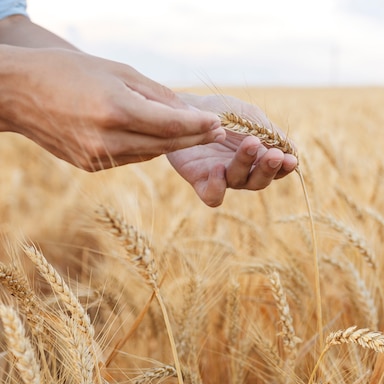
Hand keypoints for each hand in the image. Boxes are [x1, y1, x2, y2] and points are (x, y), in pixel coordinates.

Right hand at [0, 46, 225, 169]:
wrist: (16, 93)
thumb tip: (189, 112)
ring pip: (150, 154)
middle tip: (217, 132)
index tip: (218, 123)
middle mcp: (108, 139)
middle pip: (165, 145)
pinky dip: (148, 147)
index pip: (171, 126)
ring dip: (175, 145)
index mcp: (115, 110)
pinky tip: (161, 138)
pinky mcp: (91, 166)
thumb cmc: (68, 72)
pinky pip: (131, 157)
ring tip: (197, 134)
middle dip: (195, 138)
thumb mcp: (117, 71)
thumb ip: (156, 94)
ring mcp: (98, 156)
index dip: (198, 127)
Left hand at [167, 94, 297, 206]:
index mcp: (257, 158)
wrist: (187, 104)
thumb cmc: (222, 111)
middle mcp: (241, 171)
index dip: (284, 167)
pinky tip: (217, 168)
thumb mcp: (250, 116)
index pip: (276, 170)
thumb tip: (292, 149)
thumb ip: (269, 133)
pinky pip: (212, 196)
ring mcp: (221, 176)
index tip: (290, 158)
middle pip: (259, 181)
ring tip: (250, 143)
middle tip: (274, 154)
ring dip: (246, 165)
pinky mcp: (199, 179)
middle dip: (269, 169)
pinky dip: (217, 187)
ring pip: (239, 183)